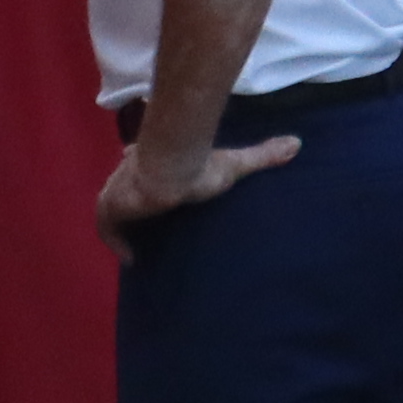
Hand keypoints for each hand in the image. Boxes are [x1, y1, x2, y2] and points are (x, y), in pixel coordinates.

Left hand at [94, 130, 294, 254]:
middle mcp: (130, 171)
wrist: (171, 165)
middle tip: (146, 224)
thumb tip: (296, 143)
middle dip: (131, 204)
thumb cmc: (198, 163)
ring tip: (137, 246)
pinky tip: (130, 259)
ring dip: (122, 224)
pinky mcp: (112, 207)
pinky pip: (107, 227)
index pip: (142, 165)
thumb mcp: (235, 162)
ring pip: (114, 207)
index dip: (145, 180)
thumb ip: (263, 154)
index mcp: (152, 158)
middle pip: (125, 188)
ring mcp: (118, 189)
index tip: (153, 195)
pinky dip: (115, 241)